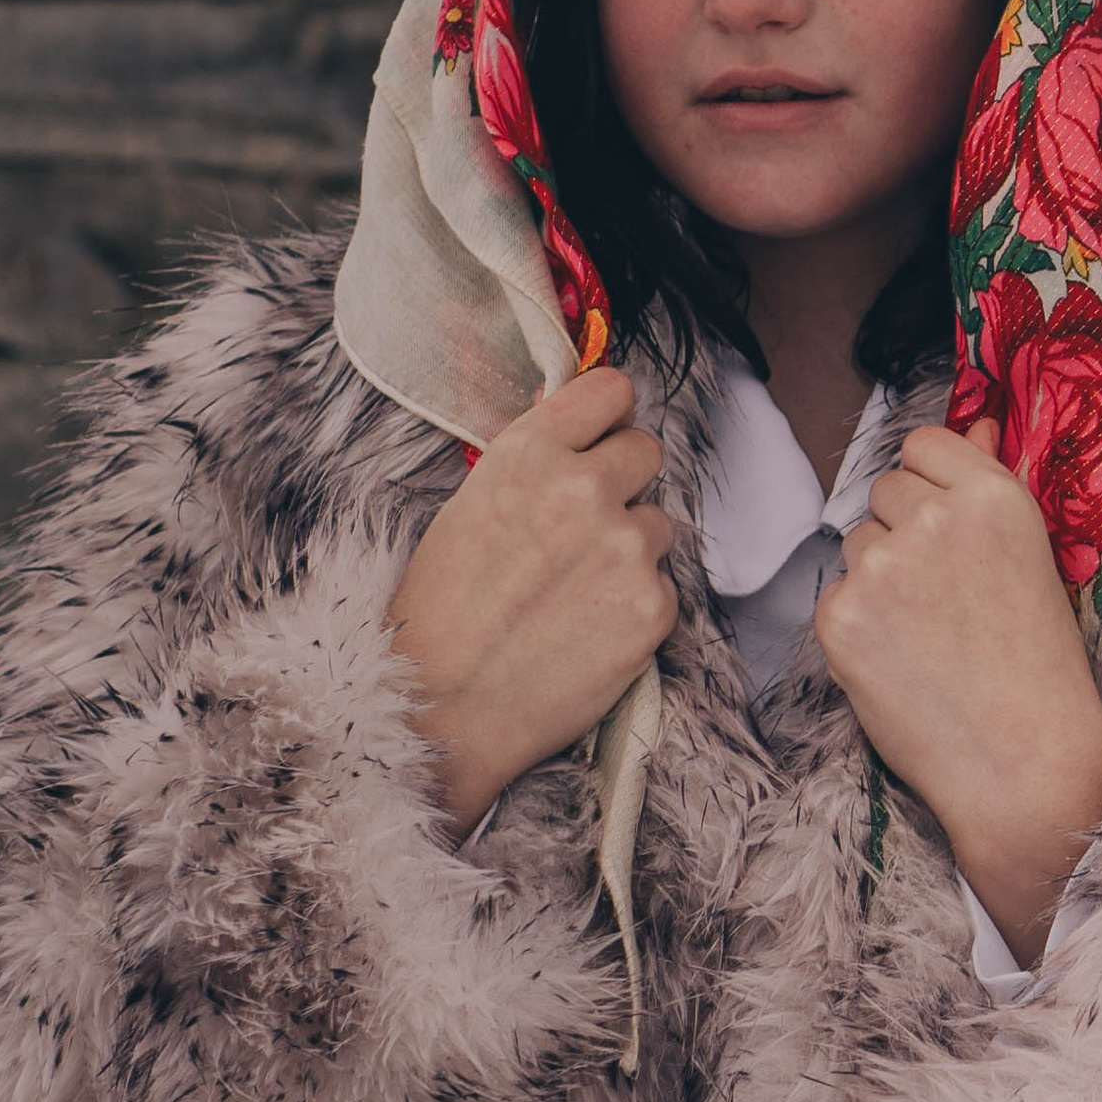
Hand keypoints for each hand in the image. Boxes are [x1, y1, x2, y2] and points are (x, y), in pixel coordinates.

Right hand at [386, 368, 675, 839]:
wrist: (440, 711)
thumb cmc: (439, 613)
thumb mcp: (468, 507)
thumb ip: (531, 461)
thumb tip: (572, 417)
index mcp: (529, 453)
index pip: (611, 390)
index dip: (607, 417)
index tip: (600, 437)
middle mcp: (584, 489)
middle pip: (646, 450)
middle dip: (621, 482)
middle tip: (582, 527)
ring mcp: (626, 547)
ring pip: (656, 523)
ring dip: (629, 548)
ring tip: (572, 593)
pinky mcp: (654, 606)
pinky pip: (662, 585)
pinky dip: (634, 606)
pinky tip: (586, 631)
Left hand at [816, 420, 1101, 967]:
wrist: (1023, 762)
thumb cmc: (1039, 665)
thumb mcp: (1032, 558)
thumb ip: (991, 482)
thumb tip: (974, 421)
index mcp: (993, 496)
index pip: (924, 444)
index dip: (931, 484)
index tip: (946, 525)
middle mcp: (935, 517)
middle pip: (885, 490)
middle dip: (904, 530)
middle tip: (946, 597)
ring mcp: (883, 565)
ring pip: (857, 543)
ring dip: (880, 577)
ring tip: (929, 635)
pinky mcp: (841, 616)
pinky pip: (836, 595)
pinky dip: (859, 626)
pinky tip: (901, 662)